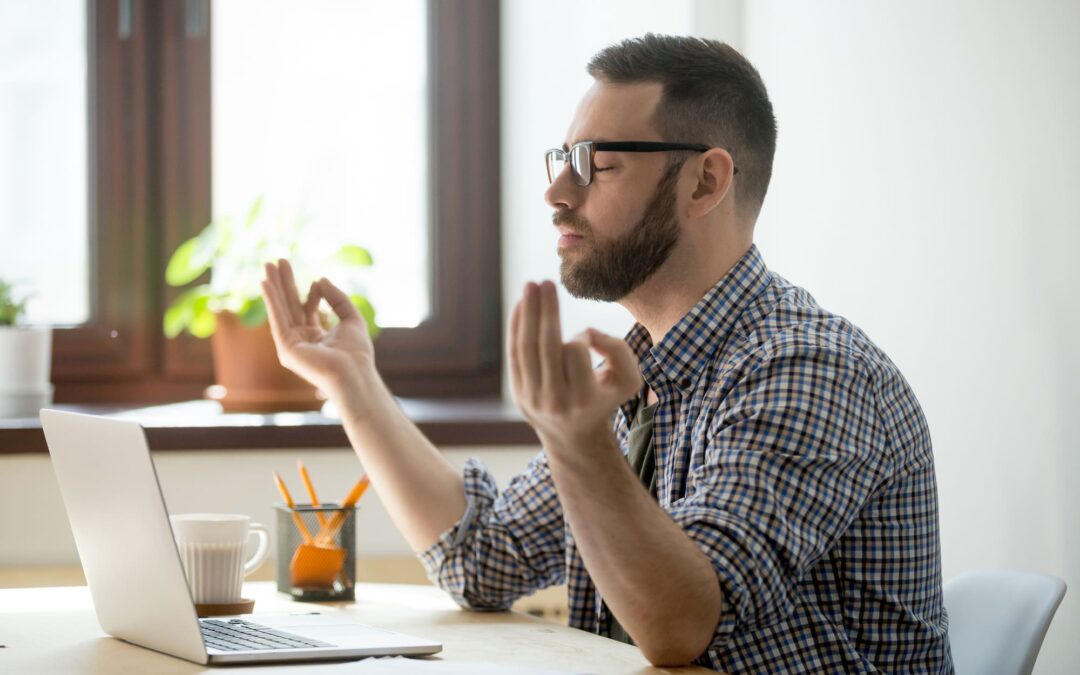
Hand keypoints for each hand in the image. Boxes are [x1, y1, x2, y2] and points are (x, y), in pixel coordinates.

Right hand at [261, 259, 374, 401]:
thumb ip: (337, 298)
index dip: (312, 294)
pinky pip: (276, 320)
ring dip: (274, 287)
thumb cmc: (356, 352)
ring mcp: (292, 345)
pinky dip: (271, 301)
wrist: (353, 372)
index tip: (317, 281)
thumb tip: (320, 279)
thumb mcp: (351, 318)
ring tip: (268, 265)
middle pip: (290, 306)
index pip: (308, 310)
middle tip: (277, 261)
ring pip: (281, 310)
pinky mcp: (285, 348)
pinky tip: (266, 284)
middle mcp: (302, 341)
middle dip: (284, 283)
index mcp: (317, 337)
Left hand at [508, 281, 641, 457]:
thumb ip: (619, 350)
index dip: (582, 337)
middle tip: (546, 282)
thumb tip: (586, 333)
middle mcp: (555, 401)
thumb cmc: (604, 398)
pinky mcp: (518, 392)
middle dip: (545, 310)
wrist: (574, 435)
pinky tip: (521, 305)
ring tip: (531, 286)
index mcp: (583, 399)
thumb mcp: (628, 379)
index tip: (589, 339)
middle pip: (545, 346)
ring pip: (526, 348)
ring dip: (527, 313)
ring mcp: (532, 398)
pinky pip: (515, 354)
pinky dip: (516, 327)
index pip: (575, 352)